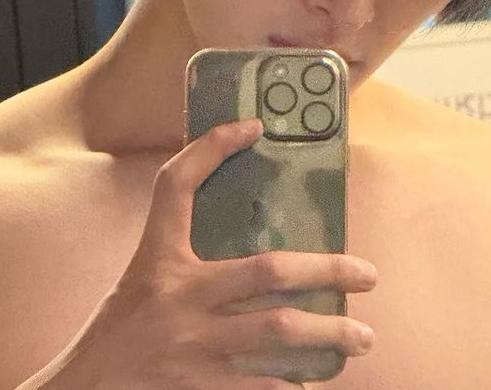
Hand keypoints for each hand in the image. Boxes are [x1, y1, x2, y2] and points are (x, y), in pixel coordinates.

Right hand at [61, 120, 376, 388]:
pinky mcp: (199, 389)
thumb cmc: (122, 325)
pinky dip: (290, 384)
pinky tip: (312, 382)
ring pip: (277, 331)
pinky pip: (259, 384)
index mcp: (160, 260)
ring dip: (327, 334)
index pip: (176, 187)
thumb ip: (181, 238)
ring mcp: (193, 347)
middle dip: (326, 270)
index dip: (211, 147)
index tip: (254, 127)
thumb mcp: (145, 271)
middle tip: (368, 275)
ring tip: (362, 338)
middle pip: (267, 269)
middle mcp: (180, 298)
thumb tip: (245, 203)